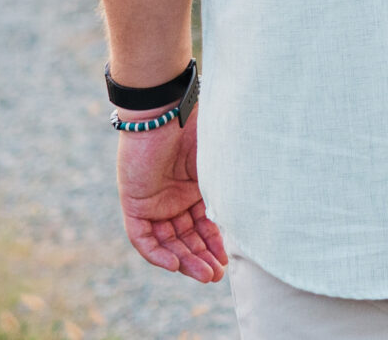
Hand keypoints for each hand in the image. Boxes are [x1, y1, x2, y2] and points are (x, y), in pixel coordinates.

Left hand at [115, 110, 228, 281]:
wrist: (165, 111)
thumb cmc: (198, 131)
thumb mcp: (220, 166)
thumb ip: (229, 192)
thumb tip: (253, 220)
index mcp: (197, 187)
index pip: (205, 225)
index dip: (215, 245)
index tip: (228, 262)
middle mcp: (175, 198)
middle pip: (187, 238)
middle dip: (201, 258)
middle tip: (215, 276)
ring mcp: (155, 201)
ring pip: (167, 242)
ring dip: (183, 260)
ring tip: (202, 275)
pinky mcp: (134, 203)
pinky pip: (142, 237)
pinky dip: (156, 253)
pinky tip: (174, 264)